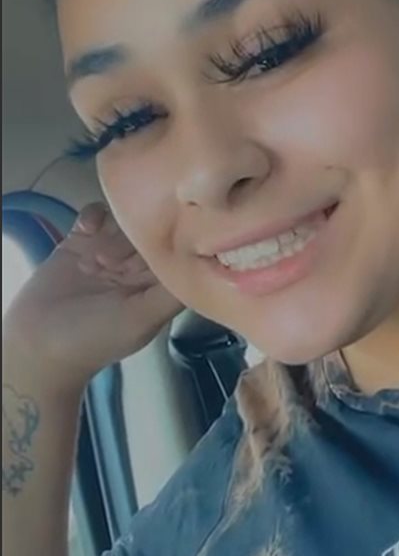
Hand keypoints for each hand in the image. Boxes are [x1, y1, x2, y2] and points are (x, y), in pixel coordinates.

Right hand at [3, 203, 182, 387]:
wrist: (39, 340)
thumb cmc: (94, 338)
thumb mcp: (141, 320)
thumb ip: (171, 295)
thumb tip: (202, 268)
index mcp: (156, 286)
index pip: (178, 253)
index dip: (179, 241)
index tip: (173, 233)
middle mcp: (136, 267)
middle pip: (153, 232)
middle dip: (144, 232)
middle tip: (121, 254)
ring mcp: (109, 251)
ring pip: (126, 220)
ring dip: (118, 226)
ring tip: (100, 252)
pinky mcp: (82, 240)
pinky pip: (96, 215)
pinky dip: (94, 215)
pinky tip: (86, 229)